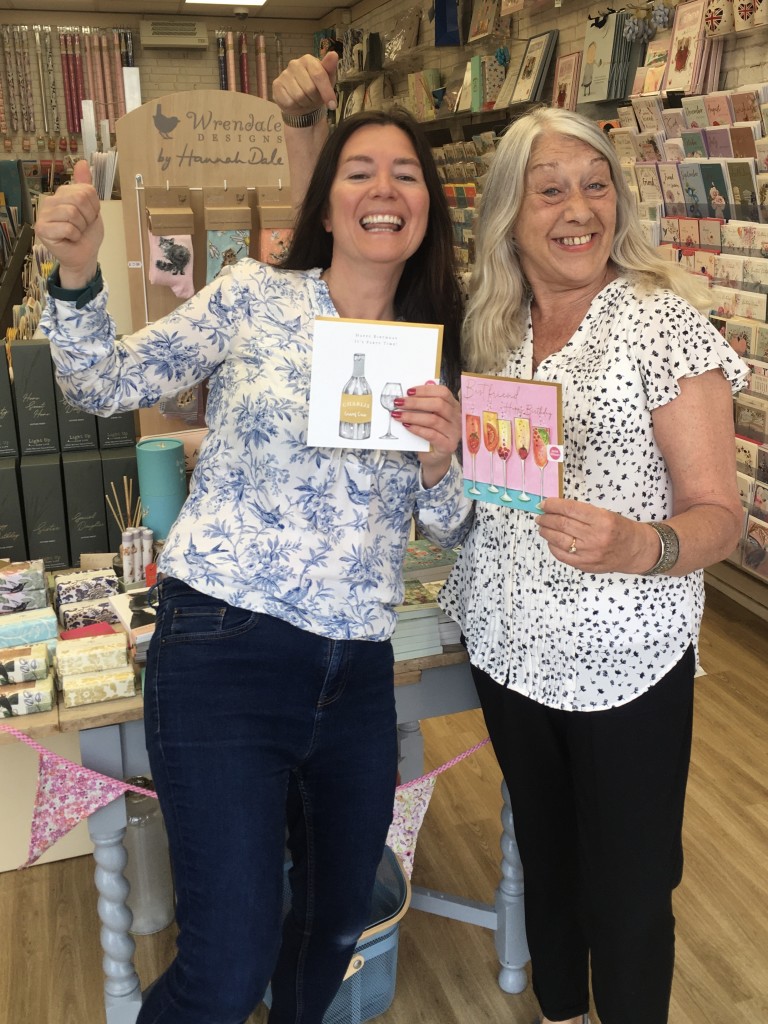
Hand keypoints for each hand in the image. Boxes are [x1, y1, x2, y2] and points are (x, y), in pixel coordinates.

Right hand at [35, 160, 102, 286]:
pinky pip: (67, 227)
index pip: (86, 190)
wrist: (84, 255)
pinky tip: (70, 238)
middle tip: (83, 226)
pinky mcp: (42, 229)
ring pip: (72, 213)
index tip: (90, 217)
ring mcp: (44, 215)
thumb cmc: (87, 233)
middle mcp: (51, 201)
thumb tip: (82, 162)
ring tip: (77, 232)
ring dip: (81, 227)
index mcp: (63, 193)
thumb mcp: (92, 207)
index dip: (94, 207)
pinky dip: (75, 236)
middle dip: (88, 217)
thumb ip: (85, 185)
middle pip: (79, 199)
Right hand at [272, 51, 338, 114]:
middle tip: (313, 98)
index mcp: (308, 60)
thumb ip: (330, 68)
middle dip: (314, 98)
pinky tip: (295, 102)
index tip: (332, 105)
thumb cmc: (316, 88)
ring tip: (305, 100)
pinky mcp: (276, 85)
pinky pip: (289, 101)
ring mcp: (284, 74)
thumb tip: (334, 54)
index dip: (326, 92)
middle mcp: (294, 64)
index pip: (319, 75)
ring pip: (299, 97)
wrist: (302, 102)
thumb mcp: (328, 79)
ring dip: (305, 103)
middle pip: (309, 88)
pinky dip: (295, 106)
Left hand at [392, 382, 461, 487]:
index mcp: (454, 406)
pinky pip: (432, 435)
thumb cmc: (431, 433)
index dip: (425, 390)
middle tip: (399, 403)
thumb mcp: (429, 416)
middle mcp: (457, 418)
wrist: (435, 457)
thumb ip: (424, 404)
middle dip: (416, 402)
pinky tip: (407, 427)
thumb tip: (410, 393)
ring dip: (413, 416)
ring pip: (433, 420)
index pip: (443, 392)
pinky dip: (418, 429)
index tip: (408, 391)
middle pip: (438, 404)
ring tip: (398, 415)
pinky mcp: (448, 445)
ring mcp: (455, 432)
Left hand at [537, 497, 656, 573]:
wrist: (635, 550)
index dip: (553, 505)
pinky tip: (551, 540)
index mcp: (602, 520)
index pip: (570, 509)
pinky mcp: (585, 565)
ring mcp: (589, 553)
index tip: (544, 503)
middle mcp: (595, 537)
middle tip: (540, 516)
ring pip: (559, 540)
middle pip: (562, 524)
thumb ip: (582, 512)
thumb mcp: (605, 513)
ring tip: (542, 527)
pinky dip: (553, 547)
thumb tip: (556, 508)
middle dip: (546, 518)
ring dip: (546, 532)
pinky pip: (562, 555)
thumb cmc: (620, 529)